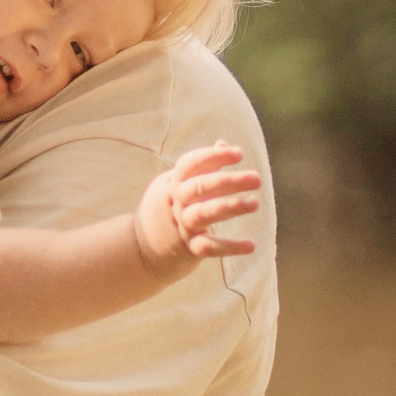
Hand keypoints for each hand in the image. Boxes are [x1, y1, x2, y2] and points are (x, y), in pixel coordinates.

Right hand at [133, 142, 262, 274]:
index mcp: (171, 185)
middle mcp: (174, 203)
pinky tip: (251, 245)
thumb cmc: (163, 213)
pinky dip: (229, 247)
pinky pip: (208, 247)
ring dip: (230, 207)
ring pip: (203, 214)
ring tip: (255, 204)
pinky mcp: (186, 250)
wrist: (138, 252)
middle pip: (199, 187)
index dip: (213, 157)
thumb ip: (199, 168)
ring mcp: (179, 226)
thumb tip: (223, 143)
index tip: (239, 154)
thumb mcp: (173, 186)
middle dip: (228, 181)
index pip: (189, 165)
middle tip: (257, 178)